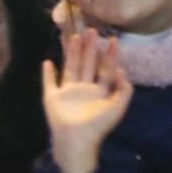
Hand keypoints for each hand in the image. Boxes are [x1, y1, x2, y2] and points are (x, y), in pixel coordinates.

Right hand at [42, 31, 133, 172]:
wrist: (77, 141)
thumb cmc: (98, 126)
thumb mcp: (117, 109)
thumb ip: (124, 91)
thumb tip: (123, 72)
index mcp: (99, 93)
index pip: (105, 70)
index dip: (109, 56)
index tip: (113, 40)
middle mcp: (83, 90)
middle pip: (87, 64)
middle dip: (89, 48)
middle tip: (91, 31)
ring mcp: (67, 93)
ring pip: (70, 68)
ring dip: (71, 53)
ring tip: (73, 37)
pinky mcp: (52, 98)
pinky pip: (49, 83)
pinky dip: (47, 73)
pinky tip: (47, 62)